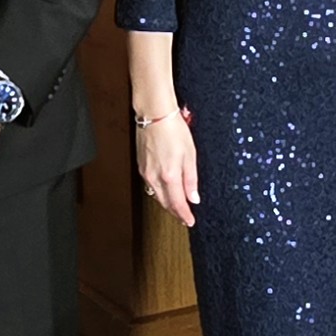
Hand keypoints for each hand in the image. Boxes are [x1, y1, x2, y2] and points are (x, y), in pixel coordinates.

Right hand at [134, 110, 198, 228]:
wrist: (155, 115)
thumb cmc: (173, 130)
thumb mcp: (190, 155)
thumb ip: (191, 180)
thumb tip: (194, 198)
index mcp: (169, 176)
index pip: (177, 204)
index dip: (184, 215)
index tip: (190, 221)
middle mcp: (154, 177)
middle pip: (165, 203)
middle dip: (175, 212)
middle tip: (185, 217)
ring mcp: (145, 172)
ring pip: (156, 195)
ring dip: (167, 202)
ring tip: (177, 205)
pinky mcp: (141, 166)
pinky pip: (151, 185)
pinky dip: (159, 191)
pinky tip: (165, 189)